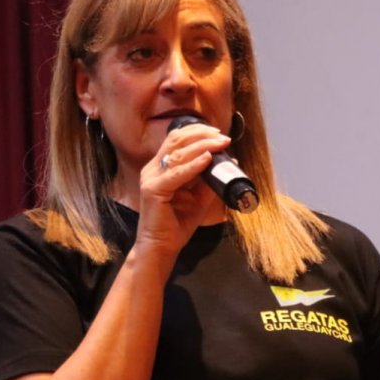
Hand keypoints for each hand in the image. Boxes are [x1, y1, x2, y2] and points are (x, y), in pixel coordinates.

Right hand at [133, 122, 231, 253]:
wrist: (162, 247)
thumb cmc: (177, 223)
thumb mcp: (199, 198)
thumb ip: (209, 179)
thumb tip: (228, 162)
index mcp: (160, 167)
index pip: (176, 139)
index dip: (197, 132)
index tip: (218, 133)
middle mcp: (153, 169)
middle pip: (176, 140)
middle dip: (201, 135)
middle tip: (222, 136)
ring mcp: (151, 178)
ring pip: (177, 153)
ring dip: (202, 146)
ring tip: (220, 144)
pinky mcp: (153, 190)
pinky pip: (176, 174)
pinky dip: (194, 165)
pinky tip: (207, 159)